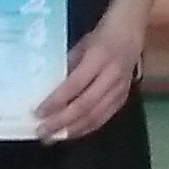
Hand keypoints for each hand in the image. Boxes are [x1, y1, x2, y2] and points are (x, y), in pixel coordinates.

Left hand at [32, 14, 147, 143]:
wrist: (131, 31)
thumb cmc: (101, 36)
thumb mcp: (80, 45)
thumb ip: (67, 67)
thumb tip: (47, 89)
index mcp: (98, 58)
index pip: (74, 85)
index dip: (55, 102)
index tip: (37, 112)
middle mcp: (111, 76)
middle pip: (84, 106)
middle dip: (61, 122)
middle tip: (42, 131)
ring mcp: (120, 89)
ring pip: (95, 116)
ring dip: (72, 130)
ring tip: (53, 138)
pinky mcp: (124, 98)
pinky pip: (104, 117)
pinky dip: (86, 128)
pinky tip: (72, 133)